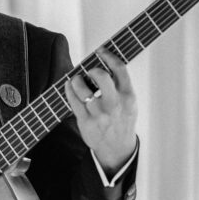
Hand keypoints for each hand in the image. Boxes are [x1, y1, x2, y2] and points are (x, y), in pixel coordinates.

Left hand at [65, 48, 137, 175]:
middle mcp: (114, 104)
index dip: (108, 56)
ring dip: (76, 80)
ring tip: (76, 80)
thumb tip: (104, 63)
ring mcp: (99, 114)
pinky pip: (73, 100)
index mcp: (128, 96)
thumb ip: (121, 85)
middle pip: (101, 76)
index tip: (101, 51)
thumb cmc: (122, 120)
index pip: (119, 69)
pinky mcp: (86, 122)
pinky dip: (69, 89)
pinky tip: (69, 86)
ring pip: (82, 88)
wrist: (118, 148)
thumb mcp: (129, 102)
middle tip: (90, 72)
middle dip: (92, 69)